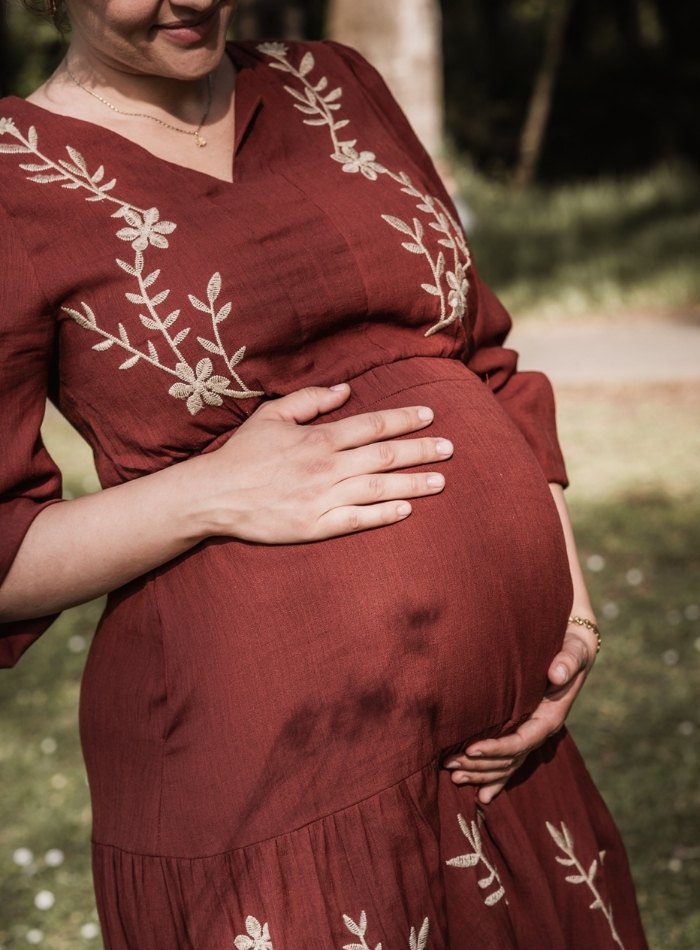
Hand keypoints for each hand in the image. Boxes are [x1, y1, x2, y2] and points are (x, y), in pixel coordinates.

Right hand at [195, 383, 452, 543]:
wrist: (213, 495)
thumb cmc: (242, 454)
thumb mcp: (272, 415)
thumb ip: (310, 400)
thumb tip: (346, 389)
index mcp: (318, 439)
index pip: (372, 425)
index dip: (404, 419)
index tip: (430, 416)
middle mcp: (326, 467)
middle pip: (384, 456)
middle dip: (420, 451)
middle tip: (450, 449)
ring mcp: (322, 499)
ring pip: (378, 488)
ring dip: (412, 483)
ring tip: (440, 481)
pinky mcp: (314, 526)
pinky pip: (356, 520)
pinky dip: (383, 515)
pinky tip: (406, 510)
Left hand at [444, 623, 597, 803]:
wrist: (576, 646)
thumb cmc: (572, 646)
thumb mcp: (574, 650)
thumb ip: (568, 661)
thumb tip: (557, 673)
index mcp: (551, 715)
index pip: (522, 740)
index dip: (497, 748)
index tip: (470, 748)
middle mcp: (541, 729)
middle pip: (510, 758)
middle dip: (481, 764)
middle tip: (449, 765)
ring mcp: (533, 732)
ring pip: (507, 762)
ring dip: (482, 772)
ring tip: (454, 777)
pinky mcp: (524, 728)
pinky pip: (510, 758)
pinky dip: (495, 777)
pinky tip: (481, 796)